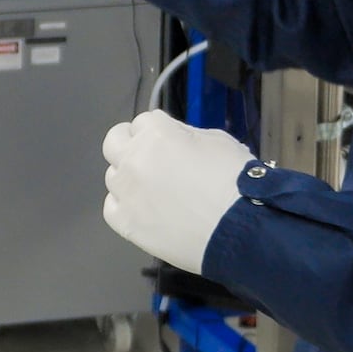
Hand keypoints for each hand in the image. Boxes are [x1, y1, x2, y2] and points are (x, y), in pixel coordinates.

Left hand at [101, 110, 257, 275]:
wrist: (240, 231)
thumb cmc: (235, 182)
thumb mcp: (218, 141)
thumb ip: (187, 135)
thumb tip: (175, 138)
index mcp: (156, 134)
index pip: (145, 120)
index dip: (160, 130)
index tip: (172, 142)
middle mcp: (133, 159)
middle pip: (115, 140)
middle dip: (131, 143)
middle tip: (151, 157)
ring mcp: (126, 192)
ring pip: (113, 175)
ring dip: (130, 177)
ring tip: (155, 190)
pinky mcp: (125, 222)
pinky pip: (112, 207)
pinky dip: (125, 206)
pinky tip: (144, 210)